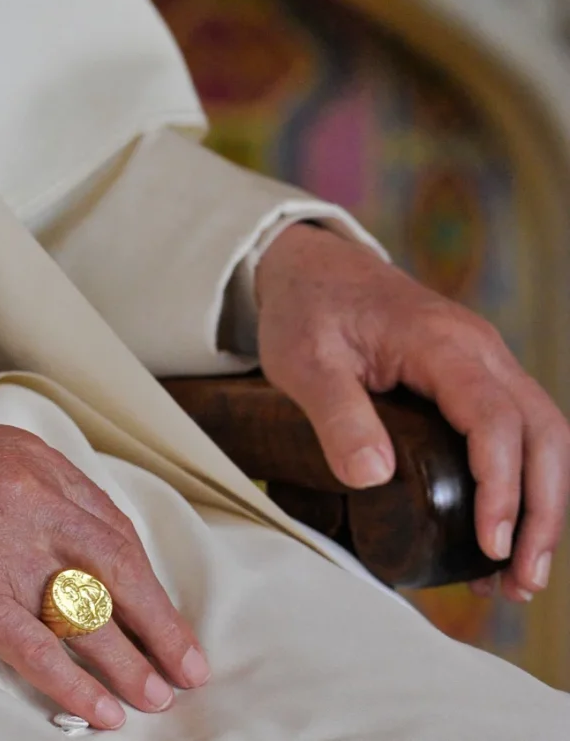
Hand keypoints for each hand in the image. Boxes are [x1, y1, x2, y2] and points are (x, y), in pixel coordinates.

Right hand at [0, 397, 209, 728]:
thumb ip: (40, 489)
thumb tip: (81, 540)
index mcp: (43, 467)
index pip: (115, 532)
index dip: (148, 582)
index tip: (165, 615)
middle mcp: (34, 502)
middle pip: (118, 571)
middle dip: (161, 625)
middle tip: (187, 667)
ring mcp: (2, 545)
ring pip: (83, 614)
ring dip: (126, 662)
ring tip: (153, 697)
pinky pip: (31, 645)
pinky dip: (71, 682)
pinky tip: (96, 709)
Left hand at [255, 224, 569, 602]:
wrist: (310, 267)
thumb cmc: (307, 310)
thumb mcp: (304, 361)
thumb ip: (337, 415)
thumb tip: (373, 477)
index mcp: (442, 344)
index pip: (495, 419)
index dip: (501, 485)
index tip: (491, 542)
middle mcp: (479, 351)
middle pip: (542, 432)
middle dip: (542, 510)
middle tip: (519, 578)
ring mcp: (482, 362)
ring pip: (540, 434)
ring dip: (542, 503)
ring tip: (519, 573)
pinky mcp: (471, 378)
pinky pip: (517, 429)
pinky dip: (522, 480)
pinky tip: (504, 527)